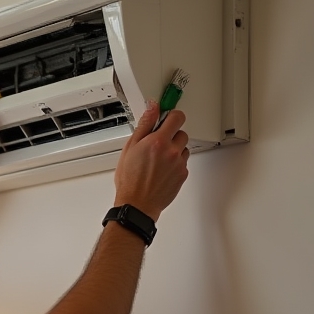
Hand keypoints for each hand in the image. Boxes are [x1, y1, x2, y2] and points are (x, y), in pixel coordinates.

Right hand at [113, 101, 188, 220]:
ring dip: (174, 150)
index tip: (167, 119)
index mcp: (158, 141)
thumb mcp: (130, 148)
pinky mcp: (183, 174)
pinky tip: (162, 170)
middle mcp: (172, 151)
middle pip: (182, 132)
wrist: (137, 205)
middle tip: (158, 144)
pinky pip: (183, 162)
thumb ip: (144, 125)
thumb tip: (152, 109)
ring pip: (183, 148)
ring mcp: (179, 163)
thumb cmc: (130, 180)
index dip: (172, 116)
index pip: (177, 117)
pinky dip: (175, 163)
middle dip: (171, 135)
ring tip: (159, 160)